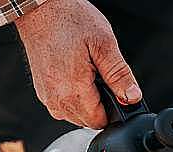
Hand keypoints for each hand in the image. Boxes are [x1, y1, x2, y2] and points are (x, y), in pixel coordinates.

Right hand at [15, 0, 141, 128]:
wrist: (40, 9)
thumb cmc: (68, 20)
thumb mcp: (104, 44)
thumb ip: (120, 75)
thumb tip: (132, 97)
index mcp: (73, 90)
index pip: (100, 121)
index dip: (112, 109)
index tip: (114, 90)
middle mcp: (57, 99)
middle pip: (88, 120)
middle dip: (99, 104)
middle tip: (99, 74)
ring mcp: (47, 97)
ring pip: (76, 115)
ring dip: (86, 101)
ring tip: (86, 72)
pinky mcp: (43, 92)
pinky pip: (64, 105)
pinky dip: (73, 95)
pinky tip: (74, 73)